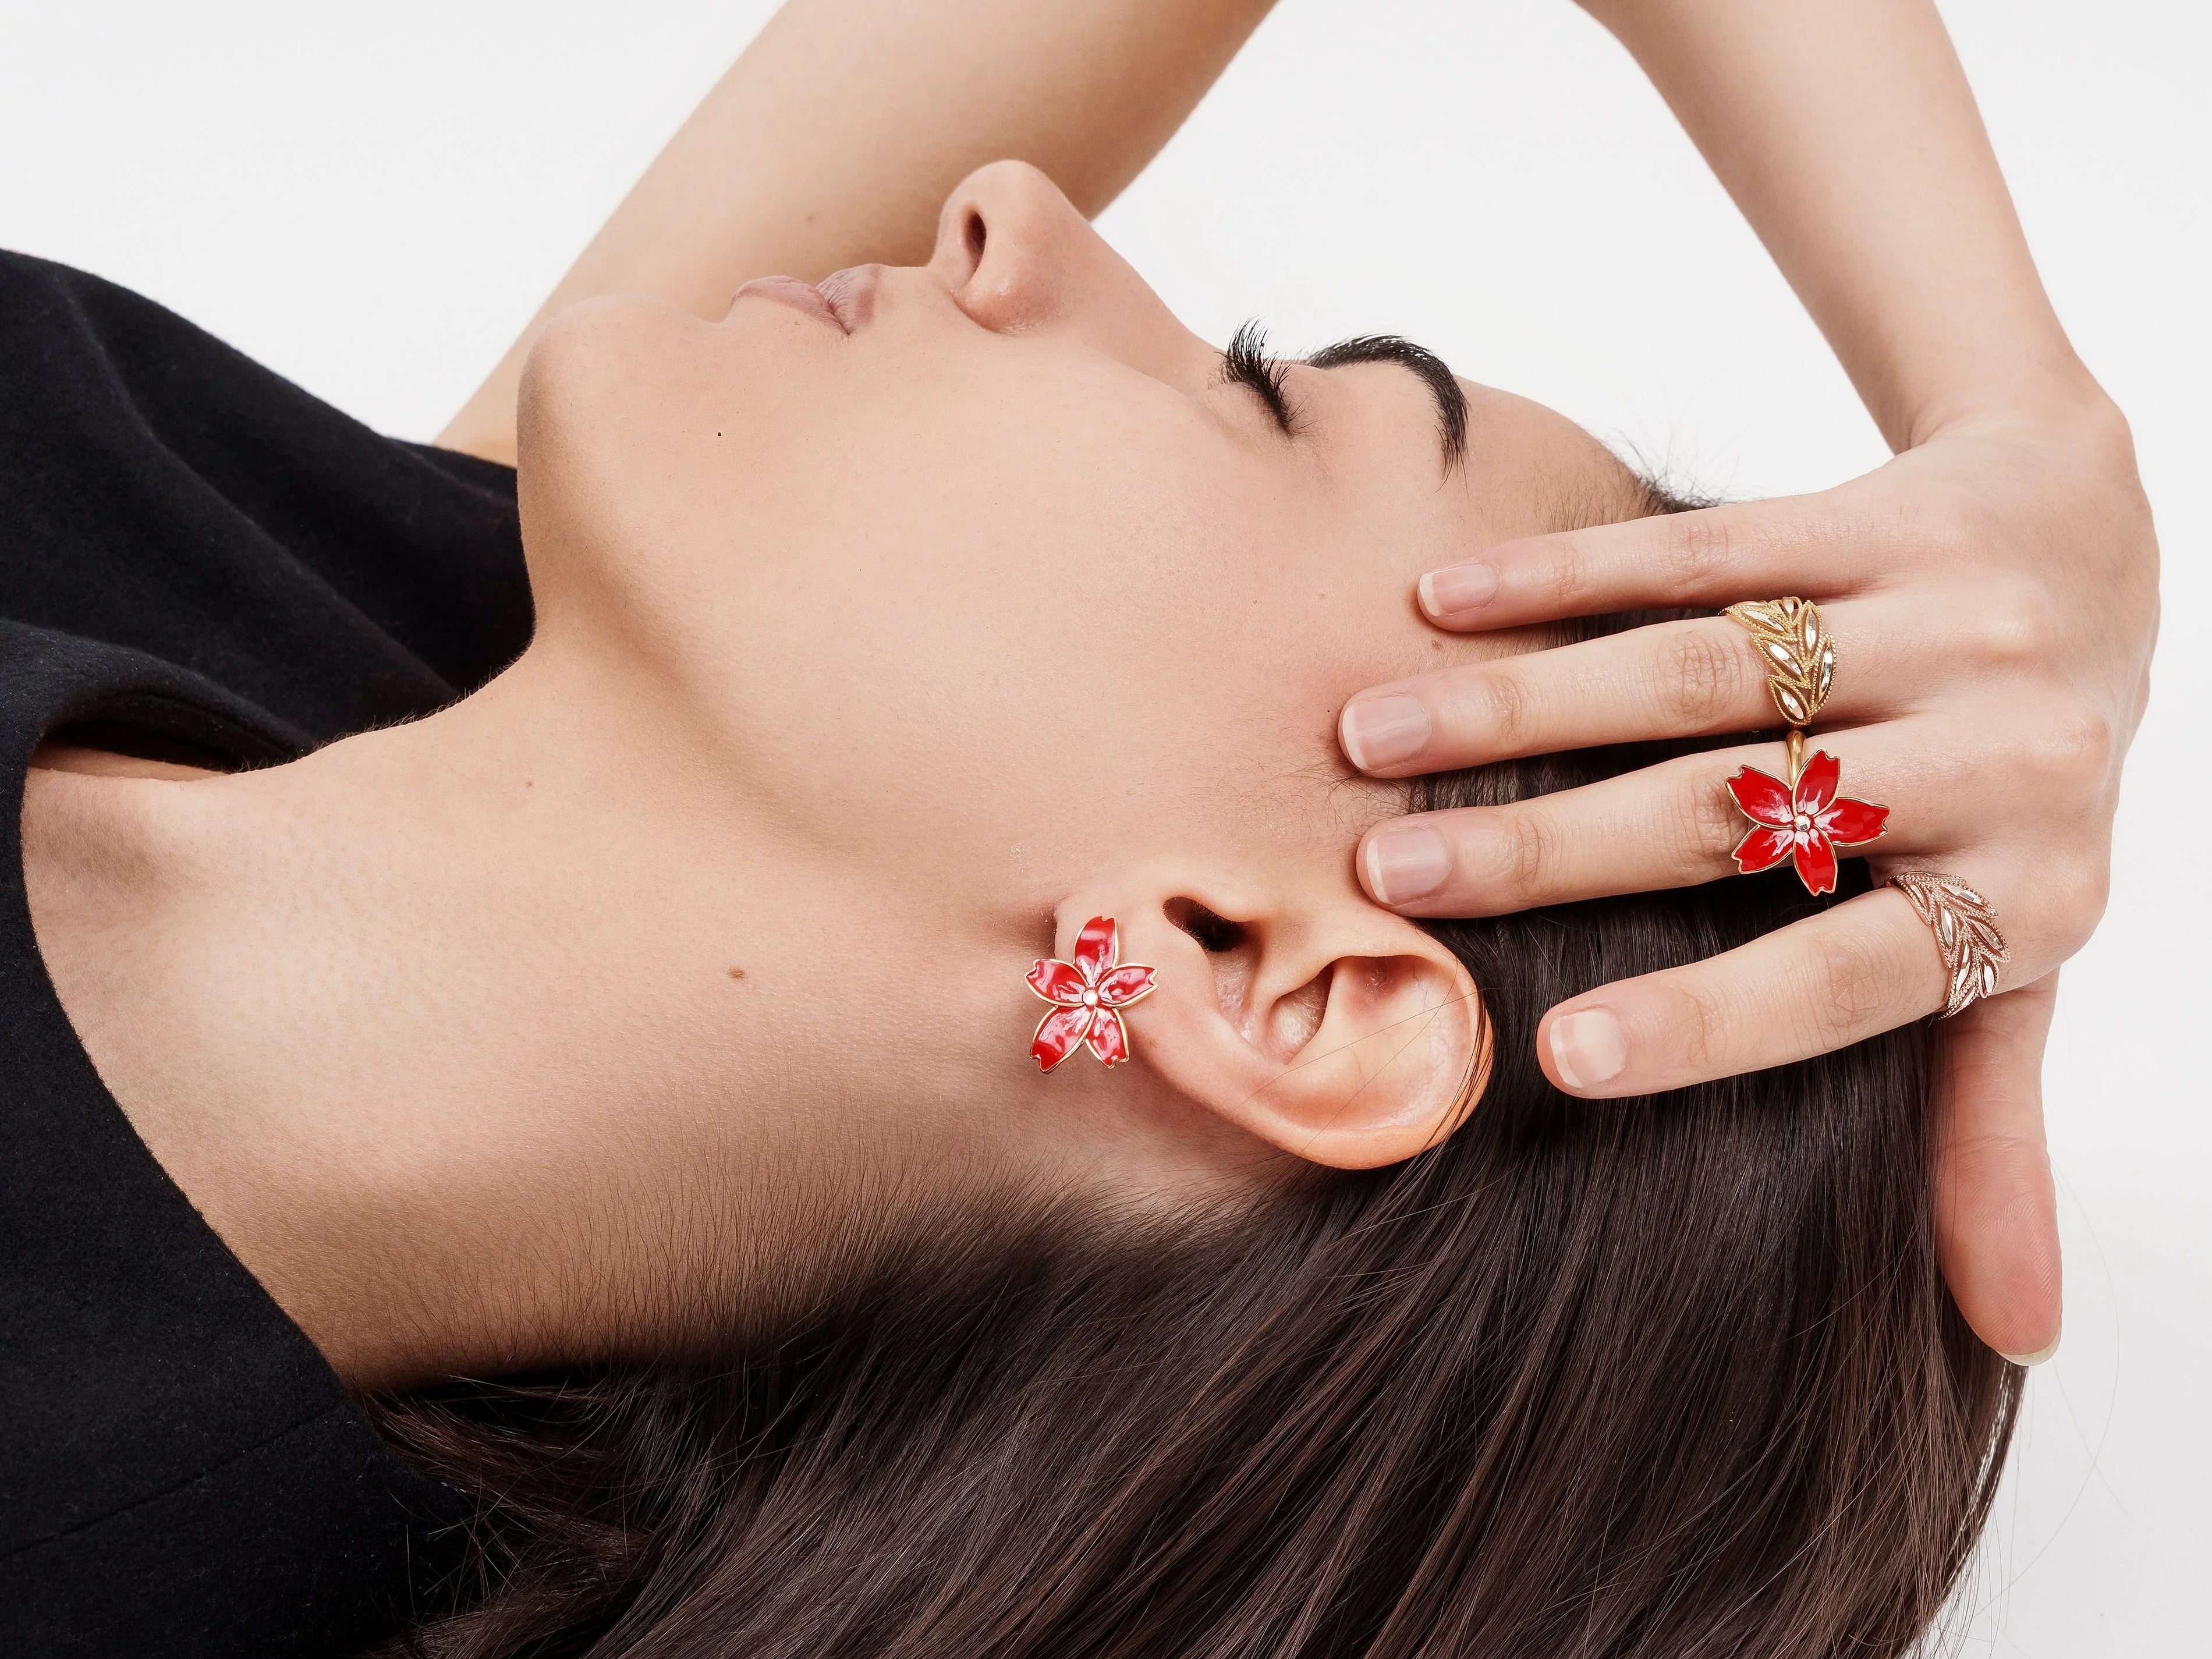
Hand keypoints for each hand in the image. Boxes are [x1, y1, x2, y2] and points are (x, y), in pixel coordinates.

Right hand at [1336, 398, 2156, 1361]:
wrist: (2095, 545)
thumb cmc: (2025, 789)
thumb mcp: (2024, 951)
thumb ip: (1989, 1123)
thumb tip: (2009, 1335)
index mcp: (2032, 892)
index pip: (1854, 977)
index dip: (1708, 1021)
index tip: (1554, 1058)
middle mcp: (2004, 751)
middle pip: (1735, 808)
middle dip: (1545, 849)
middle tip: (1388, 876)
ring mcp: (1945, 620)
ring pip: (1698, 667)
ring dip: (1517, 702)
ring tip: (1371, 733)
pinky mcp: (1883, 513)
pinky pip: (1703, 545)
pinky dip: (1561, 573)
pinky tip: (1443, 600)